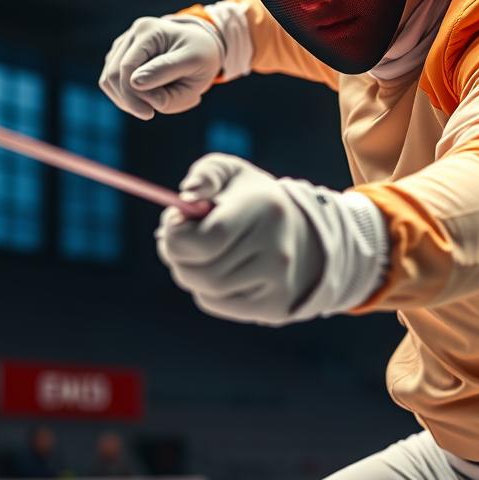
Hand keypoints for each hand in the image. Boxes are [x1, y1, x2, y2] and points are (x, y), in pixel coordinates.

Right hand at [98, 16, 223, 119]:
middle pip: (113, 75)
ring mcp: (124, 44)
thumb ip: (166, 73)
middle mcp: (133, 34)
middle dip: (130, 100)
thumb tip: (136, 85)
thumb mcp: (194, 63)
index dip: (135, 96)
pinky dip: (126, 96)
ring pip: (107, 80)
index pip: (128, 68)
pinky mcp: (120, 56)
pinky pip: (111, 83)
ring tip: (153, 104)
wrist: (201, 47)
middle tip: (152, 113)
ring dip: (127, 100)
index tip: (151, 114)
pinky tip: (147, 98)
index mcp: (150, 31)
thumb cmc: (201, 56)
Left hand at [155, 154, 388, 325]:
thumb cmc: (253, 200)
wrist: (302, 233)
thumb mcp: (232, 173)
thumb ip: (206, 174)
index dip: (176, 235)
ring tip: (203, 253)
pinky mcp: (274, 306)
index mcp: (266, 209)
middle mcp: (277, 250)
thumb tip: (188, 196)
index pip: (205, 240)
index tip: (175, 221)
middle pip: (198, 272)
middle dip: (177, 256)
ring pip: (205, 290)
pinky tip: (220, 270)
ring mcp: (278, 283)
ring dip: (190, 272)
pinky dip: (206, 289)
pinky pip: (217, 304)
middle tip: (182, 240)